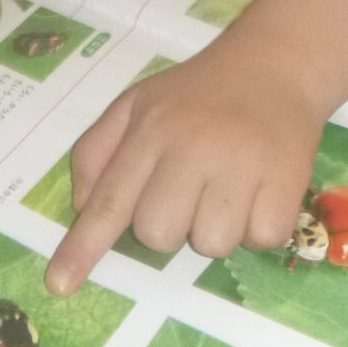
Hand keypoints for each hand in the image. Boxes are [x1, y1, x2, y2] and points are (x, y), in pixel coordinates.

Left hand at [48, 39, 326, 294]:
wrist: (276, 62)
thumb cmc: (198, 93)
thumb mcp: (135, 104)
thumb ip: (97, 151)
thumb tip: (81, 206)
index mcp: (150, 129)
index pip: (109, 200)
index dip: (83, 246)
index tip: (60, 284)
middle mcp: (192, 147)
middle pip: (158, 235)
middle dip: (170, 226)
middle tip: (189, 190)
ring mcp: (241, 164)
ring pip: (211, 245)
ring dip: (217, 229)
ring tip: (227, 188)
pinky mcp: (287, 178)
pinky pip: (261, 240)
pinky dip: (260, 226)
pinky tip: (260, 191)